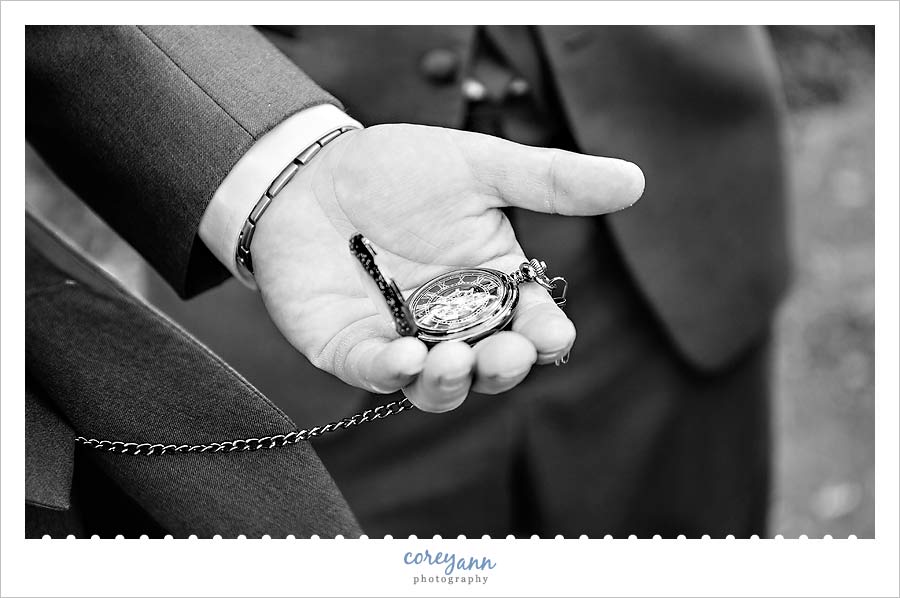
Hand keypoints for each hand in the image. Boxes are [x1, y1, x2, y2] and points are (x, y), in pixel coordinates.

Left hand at [251, 124, 643, 411]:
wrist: (312, 171)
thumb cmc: (399, 169)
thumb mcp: (480, 168)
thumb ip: (551, 181)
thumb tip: (634, 180)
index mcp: (492, 285)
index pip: (532, 322)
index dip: (545, 334)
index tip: (551, 335)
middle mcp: (454, 321)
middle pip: (491, 365)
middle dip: (504, 366)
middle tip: (507, 353)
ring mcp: (403, 339)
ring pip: (439, 386)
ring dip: (453, 382)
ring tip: (454, 360)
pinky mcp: (352, 348)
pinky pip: (376, 374)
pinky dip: (391, 373)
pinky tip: (403, 356)